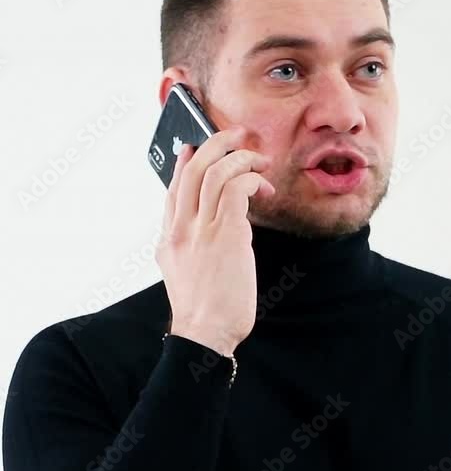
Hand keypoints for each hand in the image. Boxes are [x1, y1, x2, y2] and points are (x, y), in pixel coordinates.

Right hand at [155, 127, 274, 355]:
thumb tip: (211, 235)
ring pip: (215, 172)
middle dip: (216, 143)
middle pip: (191, 169)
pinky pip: (235, 188)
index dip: (184, 163)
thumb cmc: (204, 313)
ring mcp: (200, 230)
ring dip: (240, 158)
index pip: (173, 190)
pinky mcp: (226, 234)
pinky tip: (263, 187)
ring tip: (260, 160)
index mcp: (168, 240)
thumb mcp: (184, 277)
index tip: (194, 148)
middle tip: (237, 135)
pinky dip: (250, 179)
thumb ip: (190, 250)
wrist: (205, 334)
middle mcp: (179, 229)